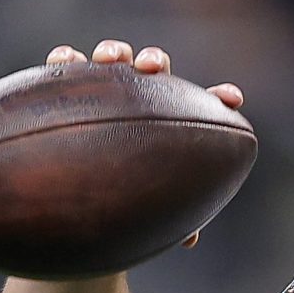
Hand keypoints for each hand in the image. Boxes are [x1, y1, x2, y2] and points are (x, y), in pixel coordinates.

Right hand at [46, 39, 245, 246]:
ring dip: (114, 52)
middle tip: (152, 69)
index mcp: (169, 122)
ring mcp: (103, 89)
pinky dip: (66, 58)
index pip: (200, 104)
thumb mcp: (148, 210)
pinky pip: (63, 67)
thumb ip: (170, 215)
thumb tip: (190, 240)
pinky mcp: (64, 88)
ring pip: (112, 59)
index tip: (231, 99)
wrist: (75, 201)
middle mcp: (138, 98)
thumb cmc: (124, 203)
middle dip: (156, 62)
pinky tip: (66, 60)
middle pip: (154, 68)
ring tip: (111, 60)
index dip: (218, 99)